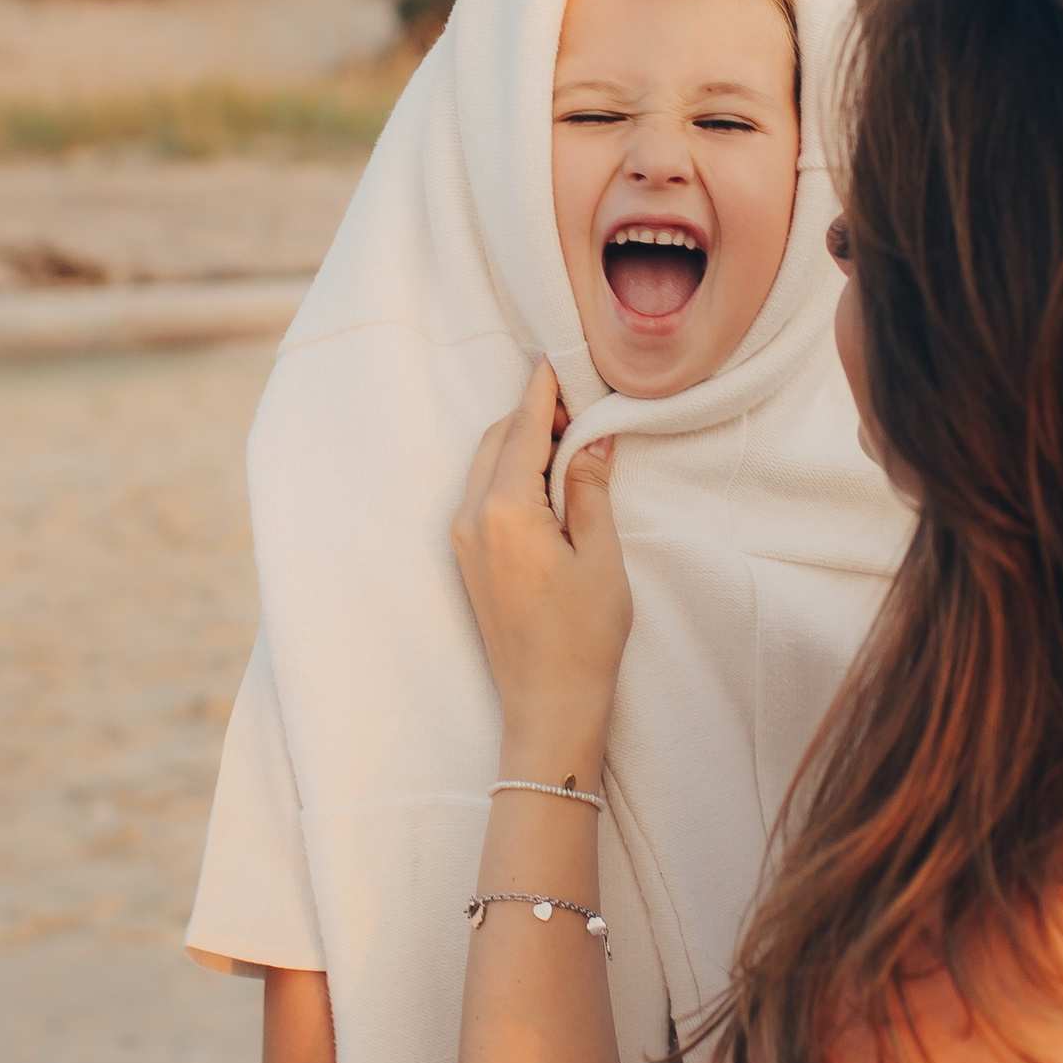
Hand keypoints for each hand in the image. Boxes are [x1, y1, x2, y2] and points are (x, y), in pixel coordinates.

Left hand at [450, 363, 630, 774]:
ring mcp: (462, 539)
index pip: (523, 428)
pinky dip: (512, 472)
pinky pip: (483, 493)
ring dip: (522, 443)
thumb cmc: (583, 637)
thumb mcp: (600, 555)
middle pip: (497, 439)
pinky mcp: (466, 558)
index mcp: (506, 510)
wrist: (547, 704)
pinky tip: (548, 480)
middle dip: (534, 414)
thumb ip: (589, 488)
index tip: (560, 358)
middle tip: (581, 406)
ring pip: (486, 464)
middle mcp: (471, 518)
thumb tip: (589, 438)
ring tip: (571, 441)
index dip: (544, 389)